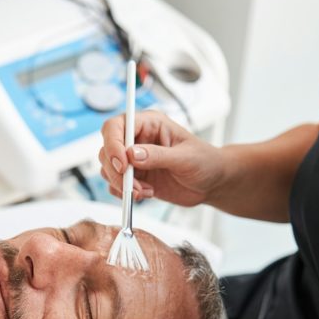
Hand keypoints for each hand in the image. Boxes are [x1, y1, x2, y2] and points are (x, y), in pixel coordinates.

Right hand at [97, 111, 225, 206]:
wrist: (212, 183)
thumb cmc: (205, 161)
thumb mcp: (186, 157)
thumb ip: (159, 155)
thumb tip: (132, 155)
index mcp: (149, 124)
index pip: (116, 126)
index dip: (113, 144)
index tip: (122, 164)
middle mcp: (137, 139)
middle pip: (107, 149)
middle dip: (116, 171)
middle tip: (132, 186)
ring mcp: (133, 160)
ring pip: (108, 169)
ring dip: (121, 184)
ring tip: (144, 191)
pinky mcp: (134, 178)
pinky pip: (115, 185)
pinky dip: (124, 194)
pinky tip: (146, 194)